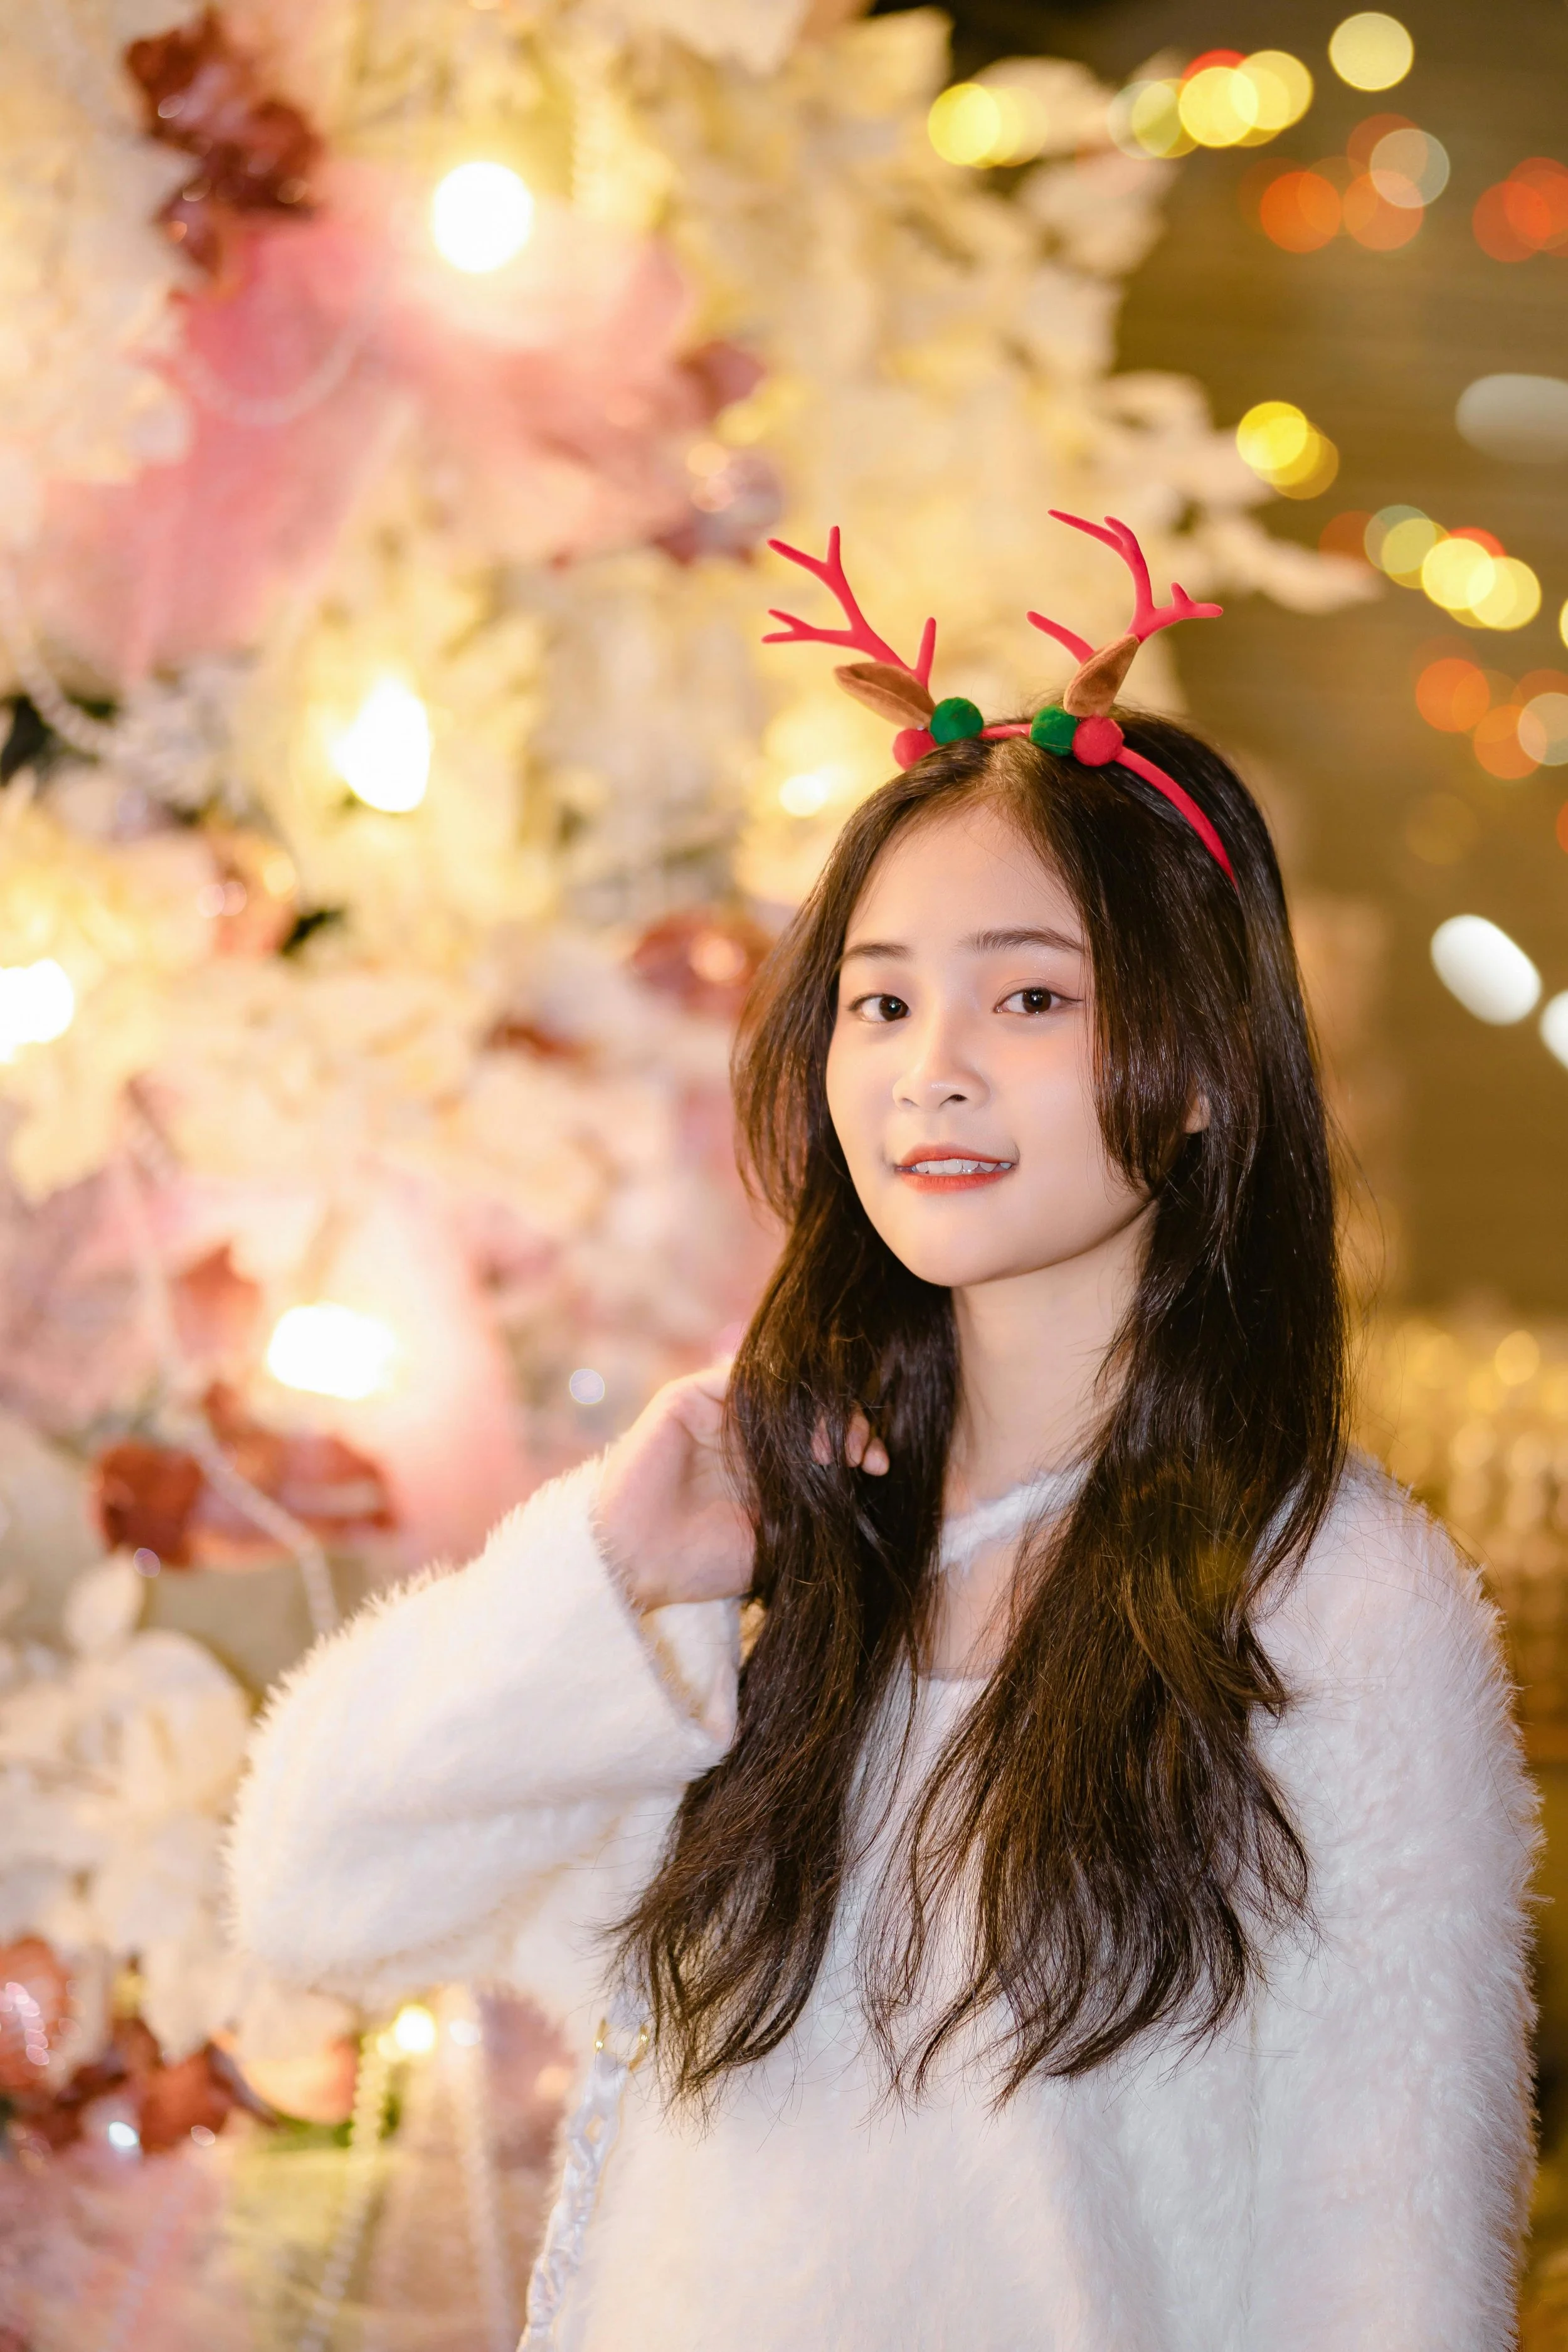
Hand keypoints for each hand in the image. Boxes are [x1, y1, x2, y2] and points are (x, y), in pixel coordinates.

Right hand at [594, 1364, 886, 1613]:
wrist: (639, 1568)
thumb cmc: (703, 1565)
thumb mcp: (779, 1537)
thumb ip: (814, 1504)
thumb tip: (871, 1480)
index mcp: (764, 1467)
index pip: (820, 1435)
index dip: (854, 1441)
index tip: (879, 1466)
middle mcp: (741, 1435)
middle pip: (806, 1407)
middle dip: (845, 1424)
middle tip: (866, 1453)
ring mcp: (713, 1415)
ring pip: (777, 1389)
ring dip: (816, 1410)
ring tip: (836, 1445)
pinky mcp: (685, 1400)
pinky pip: (737, 1377)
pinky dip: (772, 1392)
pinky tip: (797, 1425)